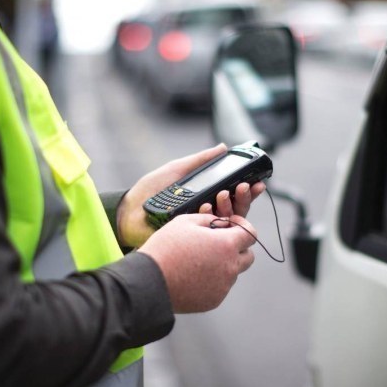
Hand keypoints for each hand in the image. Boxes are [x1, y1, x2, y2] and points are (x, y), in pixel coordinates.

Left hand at [117, 144, 264, 247]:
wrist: (129, 212)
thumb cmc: (151, 190)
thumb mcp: (177, 170)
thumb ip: (200, 160)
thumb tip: (223, 147)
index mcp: (206, 197)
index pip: (234, 195)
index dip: (248, 190)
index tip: (257, 181)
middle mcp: (207, 214)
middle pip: (236, 210)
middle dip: (244, 198)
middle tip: (244, 186)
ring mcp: (200, 228)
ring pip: (227, 223)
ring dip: (230, 207)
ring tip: (224, 194)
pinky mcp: (192, 240)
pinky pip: (210, 233)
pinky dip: (210, 218)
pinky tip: (206, 208)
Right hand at [139, 213, 256, 312]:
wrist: (149, 282)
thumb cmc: (165, 249)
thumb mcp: (185, 222)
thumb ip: (209, 219)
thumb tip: (219, 223)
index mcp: (226, 245)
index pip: (251, 234)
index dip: (242, 226)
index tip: (230, 225)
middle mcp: (230, 267)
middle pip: (247, 256)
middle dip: (237, 248)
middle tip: (217, 244)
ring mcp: (223, 286)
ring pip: (232, 272)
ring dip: (223, 264)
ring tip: (198, 260)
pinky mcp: (214, 300)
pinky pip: (220, 287)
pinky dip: (212, 280)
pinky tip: (192, 275)